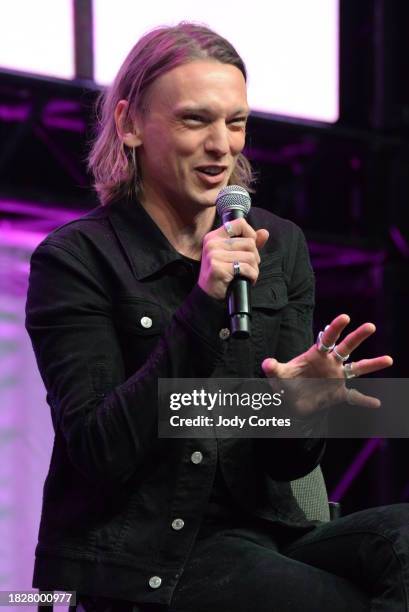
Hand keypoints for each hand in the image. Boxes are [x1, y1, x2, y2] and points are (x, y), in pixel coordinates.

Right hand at [198, 218, 268, 299]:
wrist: (208, 295)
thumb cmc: (222, 274)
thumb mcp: (233, 255)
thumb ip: (248, 242)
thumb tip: (265, 232)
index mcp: (214, 236)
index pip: (240, 224)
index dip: (251, 234)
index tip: (251, 247)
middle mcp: (212, 243)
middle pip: (249, 242)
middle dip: (255, 257)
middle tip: (249, 267)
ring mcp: (214, 255)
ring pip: (250, 256)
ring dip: (254, 269)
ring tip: (247, 274)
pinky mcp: (218, 268)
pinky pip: (246, 268)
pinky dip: (251, 276)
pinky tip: (246, 280)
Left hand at [262, 314, 392, 415]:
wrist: (291, 402)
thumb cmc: (287, 383)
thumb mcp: (278, 376)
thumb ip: (273, 369)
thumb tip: (267, 363)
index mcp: (316, 354)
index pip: (327, 338)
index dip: (335, 327)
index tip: (345, 317)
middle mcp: (330, 363)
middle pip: (347, 347)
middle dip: (357, 336)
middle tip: (370, 326)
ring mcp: (337, 378)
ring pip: (357, 368)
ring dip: (372, 364)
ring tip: (388, 359)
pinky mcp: (339, 394)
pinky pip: (355, 397)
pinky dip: (365, 400)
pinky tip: (376, 402)